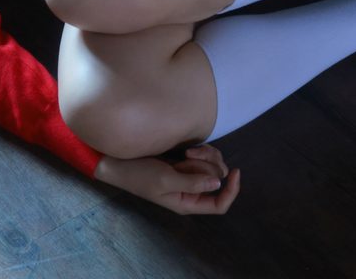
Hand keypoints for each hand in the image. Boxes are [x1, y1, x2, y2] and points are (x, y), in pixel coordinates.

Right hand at [95, 144, 240, 214]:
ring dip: (205, 156)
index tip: (235, 171)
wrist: (120, 161)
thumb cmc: (139, 175)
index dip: (231, 190)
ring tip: (187, 152)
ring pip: (213, 166)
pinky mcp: (185, 163)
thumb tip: (218, 183)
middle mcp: (192, 192)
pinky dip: (201, 151)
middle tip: (189, 155)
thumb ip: (192, 182)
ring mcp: (189, 176)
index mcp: (188, 203)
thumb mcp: (165, 180)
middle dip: (209, 165)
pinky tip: (187, 150)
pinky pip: (205, 157)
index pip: (220, 205)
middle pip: (218, 179)